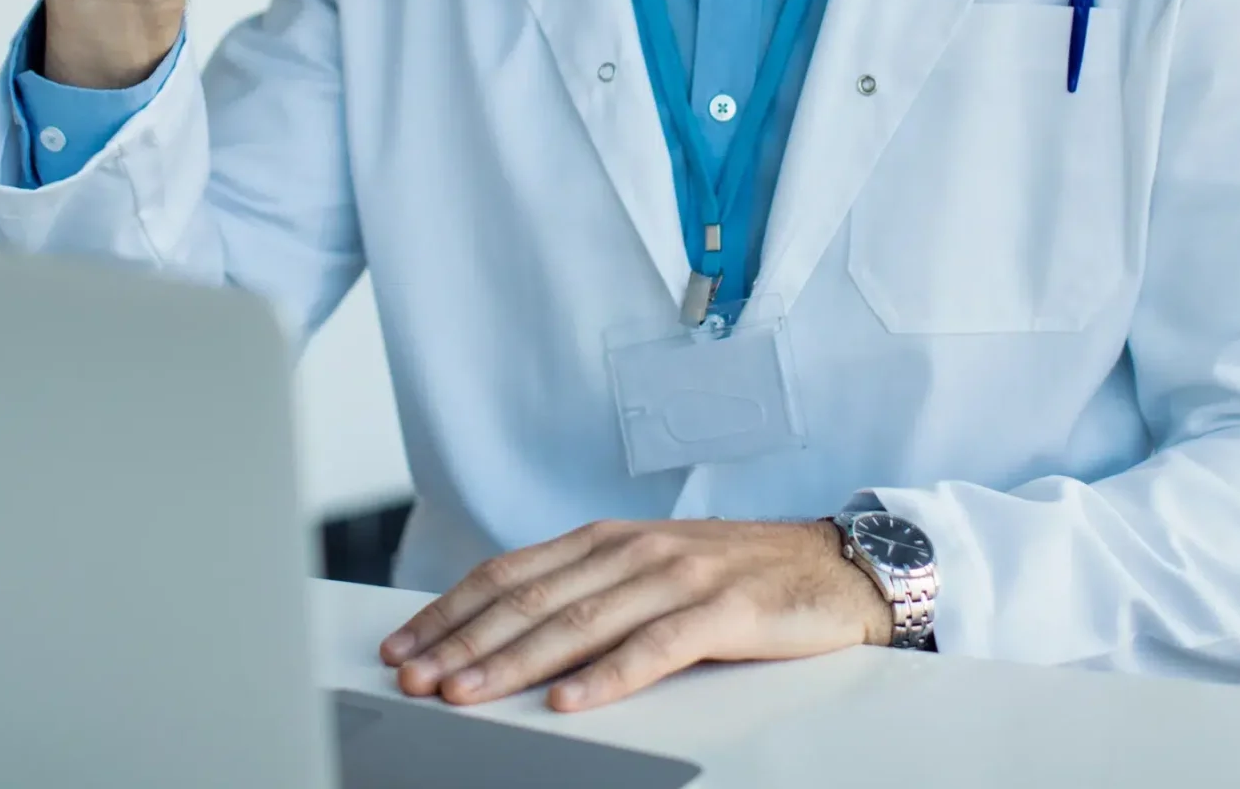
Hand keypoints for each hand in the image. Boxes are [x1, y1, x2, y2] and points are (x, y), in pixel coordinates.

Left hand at [378, 518, 889, 712]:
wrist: (835, 568)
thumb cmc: (736, 577)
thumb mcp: (649, 573)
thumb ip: (586, 592)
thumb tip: (502, 631)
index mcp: (606, 540)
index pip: (510, 575)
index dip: (451, 612)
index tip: (404, 647)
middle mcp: (633, 550)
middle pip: (532, 599)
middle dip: (466, 643)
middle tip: (417, 678)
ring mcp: (678, 576)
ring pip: (581, 621)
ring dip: (516, 662)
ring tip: (470, 695)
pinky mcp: (724, 608)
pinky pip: (656, 646)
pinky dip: (608, 675)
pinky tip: (570, 699)